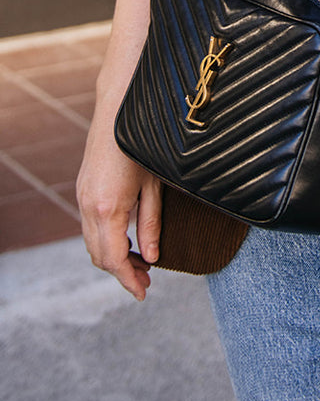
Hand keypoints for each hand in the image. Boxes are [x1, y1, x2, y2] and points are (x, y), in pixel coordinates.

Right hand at [77, 118, 161, 301]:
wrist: (119, 108)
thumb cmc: (143, 143)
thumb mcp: (155, 185)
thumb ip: (151, 223)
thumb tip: (151, 257)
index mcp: (108, 208)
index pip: (113, 259)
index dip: (128, 280)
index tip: (143, 293)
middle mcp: (89, 206)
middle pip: (99, 255)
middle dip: (121, 272)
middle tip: (146, 281)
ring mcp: (83, 196)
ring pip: (92, 242)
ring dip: (113, 256)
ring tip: (141, 263)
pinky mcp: (84, 188)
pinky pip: (90, 225)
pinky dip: (106, 239)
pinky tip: (127, 239)